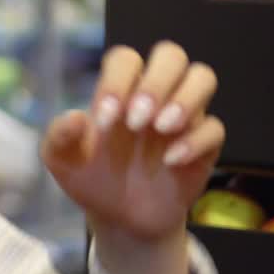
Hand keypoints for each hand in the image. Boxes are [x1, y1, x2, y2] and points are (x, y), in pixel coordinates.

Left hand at [41, 41, 223, 242]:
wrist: (118, 217)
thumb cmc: (90, 177)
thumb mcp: (62, 160)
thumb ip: (59, 136)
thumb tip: (75, 117)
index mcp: (119, 90)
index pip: (125, 59)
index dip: (117, 81)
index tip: (105, 121)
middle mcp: (154, 96)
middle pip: (171, 55)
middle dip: (156, 83)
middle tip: (136, 122)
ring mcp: (182, 118)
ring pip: (202, 77)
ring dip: (185, 98)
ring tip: (160, 128)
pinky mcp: (203, 145)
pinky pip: (214, 128)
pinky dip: (195, 140)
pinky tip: (171, 161)